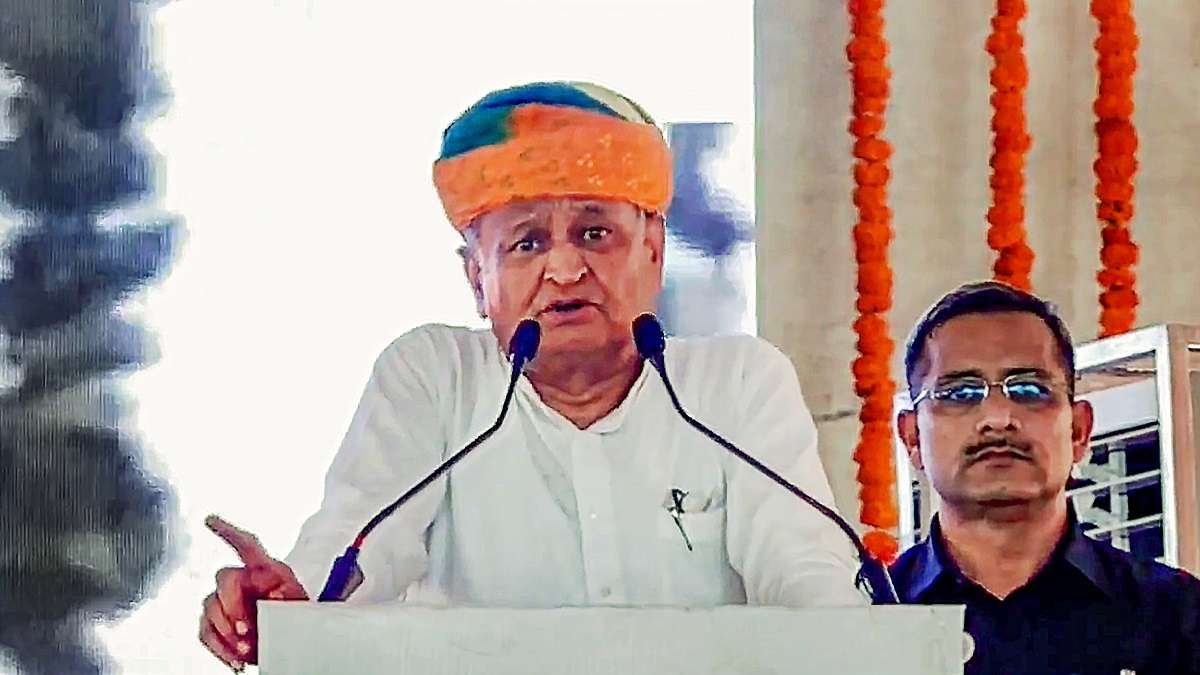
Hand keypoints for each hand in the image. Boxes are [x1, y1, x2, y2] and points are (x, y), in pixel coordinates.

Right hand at [199, 515, 307, 670]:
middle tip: (246, 630)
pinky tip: (234, 658)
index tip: (210, 520)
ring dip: (227, 632)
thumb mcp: (300, 606)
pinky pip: (205, 631)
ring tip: (246, 648)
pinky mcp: (216, 624)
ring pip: (210, 607)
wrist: (292, 646)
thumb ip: (287, 597)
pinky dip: (219, 648)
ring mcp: (226, 602)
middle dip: (232, 607)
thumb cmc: (298, 621)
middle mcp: (243, 581)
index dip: (228, 531)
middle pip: (225, 579)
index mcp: (267, 571)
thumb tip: (273, 597)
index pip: (247, 545)